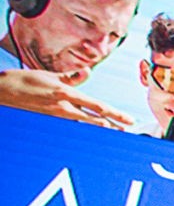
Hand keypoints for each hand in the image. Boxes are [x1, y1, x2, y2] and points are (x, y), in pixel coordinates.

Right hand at [0, 69, 133, 126]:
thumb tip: (87, 72)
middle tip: (126, 131)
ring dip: (99, 129)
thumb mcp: (49, 76)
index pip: (97, 106)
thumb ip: (70, 77)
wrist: (1, 92)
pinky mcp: (48, 122)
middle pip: (94, 120)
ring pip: (84, 126)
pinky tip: (89, 132)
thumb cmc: (24, 81)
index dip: (115, 114)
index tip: (129, 120)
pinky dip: (82, 130)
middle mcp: (63, 108)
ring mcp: (55, 117)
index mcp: (66, 94)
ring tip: (113, 133)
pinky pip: (69, 127)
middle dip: (111, 126)